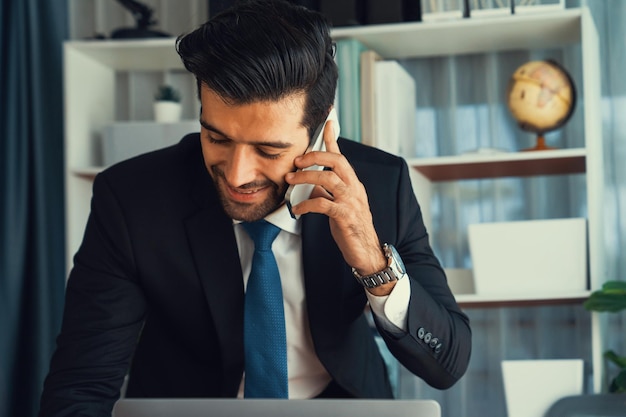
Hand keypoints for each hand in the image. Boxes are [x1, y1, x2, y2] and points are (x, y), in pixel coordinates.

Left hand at [285, 121, 393, 294]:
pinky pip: (323, 205)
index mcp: (353, 184)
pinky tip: (296, 209)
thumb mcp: (339, 206)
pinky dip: (306, 204)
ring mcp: (352, 202)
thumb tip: (310, 186)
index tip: (327, 122)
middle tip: (296, 162)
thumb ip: (327, 193)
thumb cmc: (352, 229)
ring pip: (329, 179)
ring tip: (290, 181)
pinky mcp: (346, 217)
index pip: (342, 156)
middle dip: (314, 156)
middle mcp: (354, 189)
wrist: (367, 253)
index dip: (333, 139)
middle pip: (336, 161)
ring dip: (306, 177)